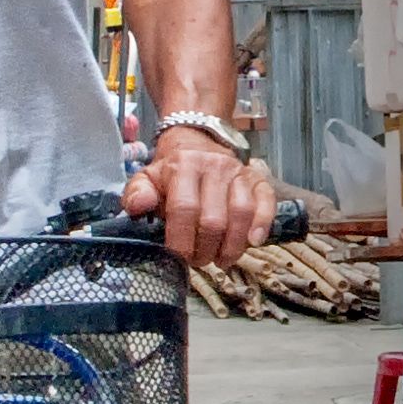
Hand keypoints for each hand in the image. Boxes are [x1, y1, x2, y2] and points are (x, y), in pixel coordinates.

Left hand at [121, 137, 275, 268]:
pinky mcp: (258, 179)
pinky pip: (266, 202)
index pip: (184, 208)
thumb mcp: (146, 179)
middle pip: (214, 219)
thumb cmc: (170, 173)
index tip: (178, 258)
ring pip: (241, 213)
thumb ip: (136, 194)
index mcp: (183, 166)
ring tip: (220, 260)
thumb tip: (138, 206)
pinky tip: (253, 242)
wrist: (197, 142)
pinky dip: (262, 224)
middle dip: (205, 249)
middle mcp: (214, 166)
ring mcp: (239, 172)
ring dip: (232, 246)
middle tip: (198, 261)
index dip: (182, 240)